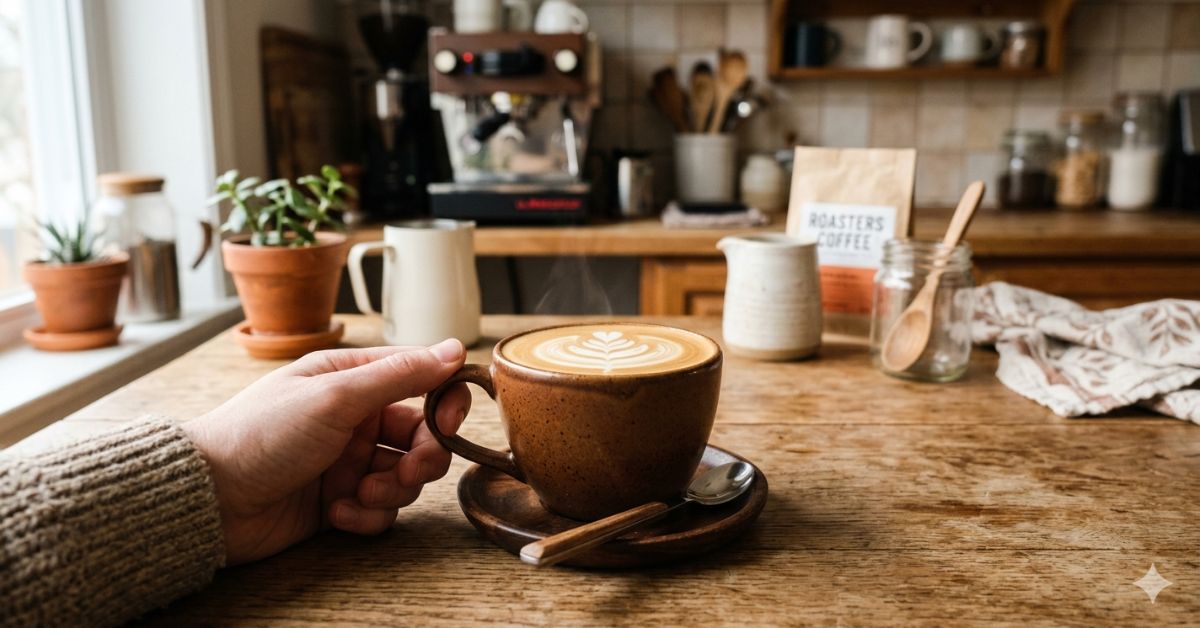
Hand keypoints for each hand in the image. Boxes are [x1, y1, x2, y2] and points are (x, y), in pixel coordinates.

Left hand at [182, 339, 469, 564]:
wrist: (210, 500)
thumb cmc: (261, 435)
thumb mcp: (335, 396)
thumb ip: (400, 375)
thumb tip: (456, 349)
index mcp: (351, 378)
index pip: (419, 379)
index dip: (444, 400)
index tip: (450, 422)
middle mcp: (353, 417)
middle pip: (421, 434)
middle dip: (423, 456)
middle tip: (410, 471)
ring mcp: (347, 461)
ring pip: (405, 475)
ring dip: (391, 489)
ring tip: (359, 495)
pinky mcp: (340, 501)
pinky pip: (380, 509)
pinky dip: (366, 515)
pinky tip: (336, 513)